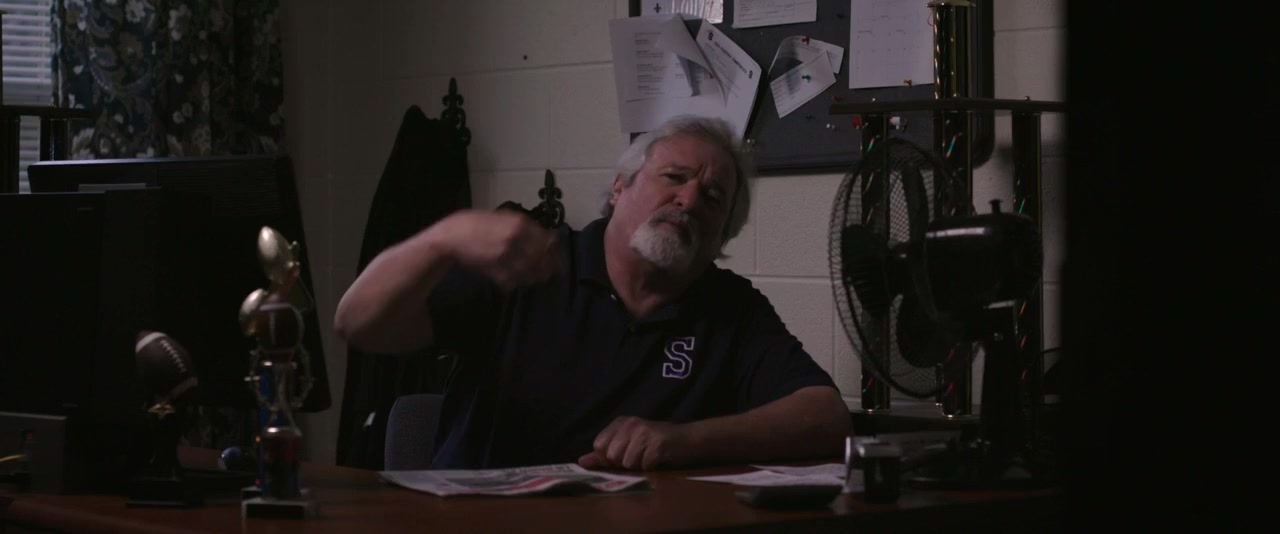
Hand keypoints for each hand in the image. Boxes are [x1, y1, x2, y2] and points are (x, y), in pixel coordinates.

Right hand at [434, 210, 563, 288]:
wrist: (452, 236)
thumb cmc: (477, 225)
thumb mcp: (503, 218)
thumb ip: (523, 228)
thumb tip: (547, 239)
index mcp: (520, 223)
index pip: (549, 241)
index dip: (558, 255)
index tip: (560, 264)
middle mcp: (516, 238)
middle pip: (543, 259)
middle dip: (548, 270)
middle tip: (548, 276)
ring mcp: (506, 254)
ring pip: (530, 273)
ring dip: (532, 278)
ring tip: (529, 279)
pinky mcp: (495, 269)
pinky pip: (513, 282)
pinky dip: (515, 284)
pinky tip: (512, 282)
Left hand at [577, 416, 693, 470]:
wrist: (686, 439)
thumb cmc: (654, 444)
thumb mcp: (627, 445)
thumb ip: (602, 454)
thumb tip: (581, 462)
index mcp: (620, 422)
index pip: (599, 446)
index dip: (609, 457)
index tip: (624, 453)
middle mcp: (630, 423)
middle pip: (612, 456)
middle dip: (624, 463)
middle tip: (639, 455)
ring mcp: (644, 431)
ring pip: (628, 463)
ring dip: (639, 466)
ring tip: (649, 456)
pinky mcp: (658, 442)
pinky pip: (645, 465)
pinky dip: (651, 467)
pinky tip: (658, 458)